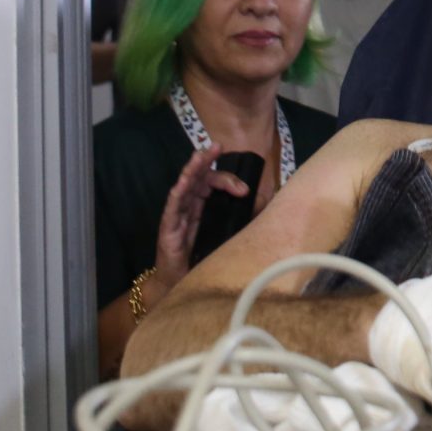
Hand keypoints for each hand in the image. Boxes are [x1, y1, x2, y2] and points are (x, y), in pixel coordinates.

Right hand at [151, 145, 253, 282]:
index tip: (245, 189)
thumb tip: (263, 212)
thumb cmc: (203, 259)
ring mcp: (178, 213)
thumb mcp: (226, 237)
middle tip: (218, 147)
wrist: (181, 283)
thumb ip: (237, 222)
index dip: (229, 180)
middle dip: (209, 161)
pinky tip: (184, 181)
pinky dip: (179, 191)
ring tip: (200, 154)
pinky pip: (173, 204)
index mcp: (204, 206)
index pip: (214, 183)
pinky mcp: (168, 225)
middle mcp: (190, 205)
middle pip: (199, 177)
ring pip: (185, 184)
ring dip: (193, 168)